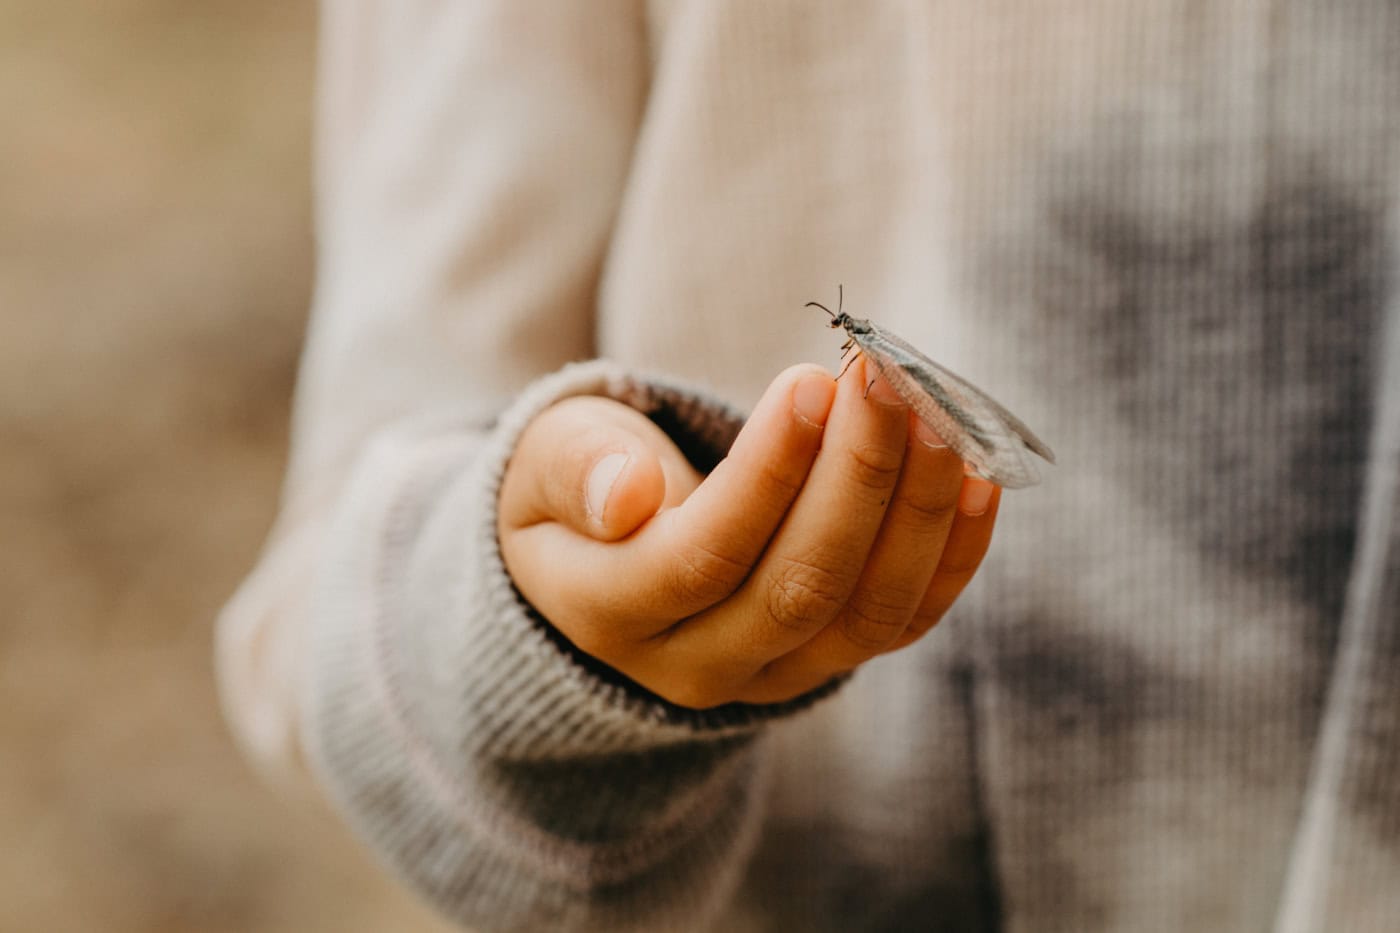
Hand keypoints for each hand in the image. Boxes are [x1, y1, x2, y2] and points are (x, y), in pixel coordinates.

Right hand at [497, 357, 1000, 707]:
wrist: (601, 562)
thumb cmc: (573, 488)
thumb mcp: (544, 463)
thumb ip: (578, 472)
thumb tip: (631, 495)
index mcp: (608, 613)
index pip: (700, 559)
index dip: (767, 476)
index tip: (810, 382)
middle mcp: (691, 666)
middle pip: (797, 592)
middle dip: (855, 477)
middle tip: (881, 378)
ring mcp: (769, 675)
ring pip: (862, 615)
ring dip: (914, 512)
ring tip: (934, 413)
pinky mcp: (826, 661)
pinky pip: (902, 623)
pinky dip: (950, 555)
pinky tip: (976, 477)